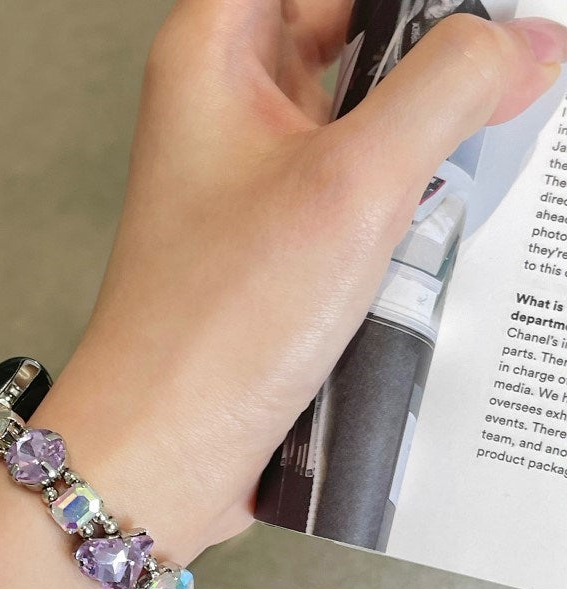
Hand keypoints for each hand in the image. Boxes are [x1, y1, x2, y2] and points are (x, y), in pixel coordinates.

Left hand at [35, 2, 566, 558]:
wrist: (163, 452)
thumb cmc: (212, 328)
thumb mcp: (353, 184)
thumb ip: (449, 86)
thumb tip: (520, 38)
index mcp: (216, 53)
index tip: (474, 22)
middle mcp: (227, 108)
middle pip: (352, 30)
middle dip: (434, 53)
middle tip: (505, 77)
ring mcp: (253, 180)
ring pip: (365, 115)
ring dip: (430, 132)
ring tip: (490, 146)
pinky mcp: (278, 246)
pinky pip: (359, 190)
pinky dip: (409, 195)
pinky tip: (455, 215)